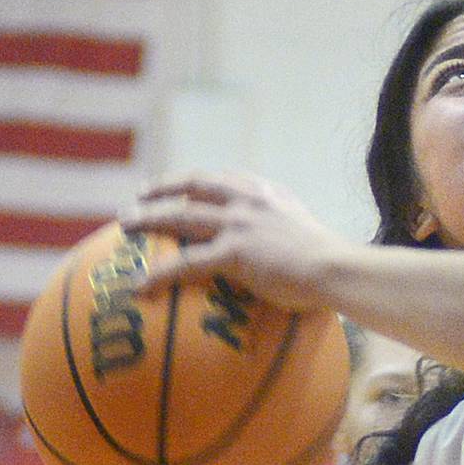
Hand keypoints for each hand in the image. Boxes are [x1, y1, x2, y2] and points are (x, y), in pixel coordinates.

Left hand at [120, 173, 350, 312]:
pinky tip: (140, 285)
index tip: (181, 185)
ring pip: (180, 216)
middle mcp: (249, 201)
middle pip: (194, 187)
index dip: (197, 181)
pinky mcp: (232, 251)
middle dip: (162, 190)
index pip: (225, 179)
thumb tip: (288, 256)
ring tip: (126, 224)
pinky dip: (159, 273)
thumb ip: (290, 236)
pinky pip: (185, 263)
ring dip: (148, 218)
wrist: (337, 268)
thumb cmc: (334, 264)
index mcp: (269, 195)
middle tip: (139, 197)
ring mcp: (238, 223)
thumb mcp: (310, 236)